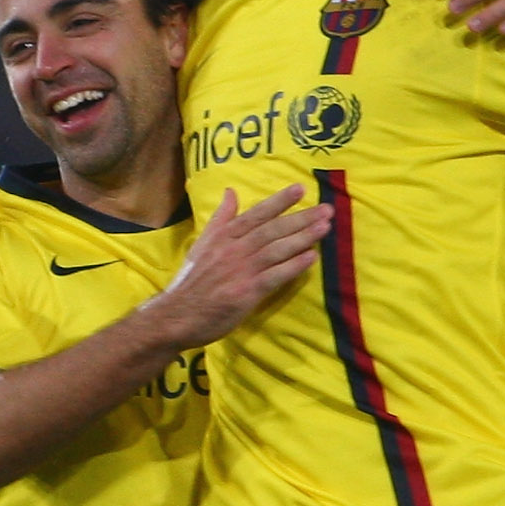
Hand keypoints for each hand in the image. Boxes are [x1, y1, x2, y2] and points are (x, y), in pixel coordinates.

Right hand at [147, 187, 331, 345]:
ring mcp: (241, 270)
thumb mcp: (202, 244)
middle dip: (301, 218)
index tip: (301, 189)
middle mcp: (234, 249)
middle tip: (327, 209)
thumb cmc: (193, 281)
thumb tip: (231, 191)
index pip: (256, 214)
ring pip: (276, 249)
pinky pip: (274, 276)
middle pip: (272, 230)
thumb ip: (220, 218)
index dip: (280, 201)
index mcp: (224, 236)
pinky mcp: (246, 293)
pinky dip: (293, 266)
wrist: (177, 316)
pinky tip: (311, 258)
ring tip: (325, 228)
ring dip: (303, 237)